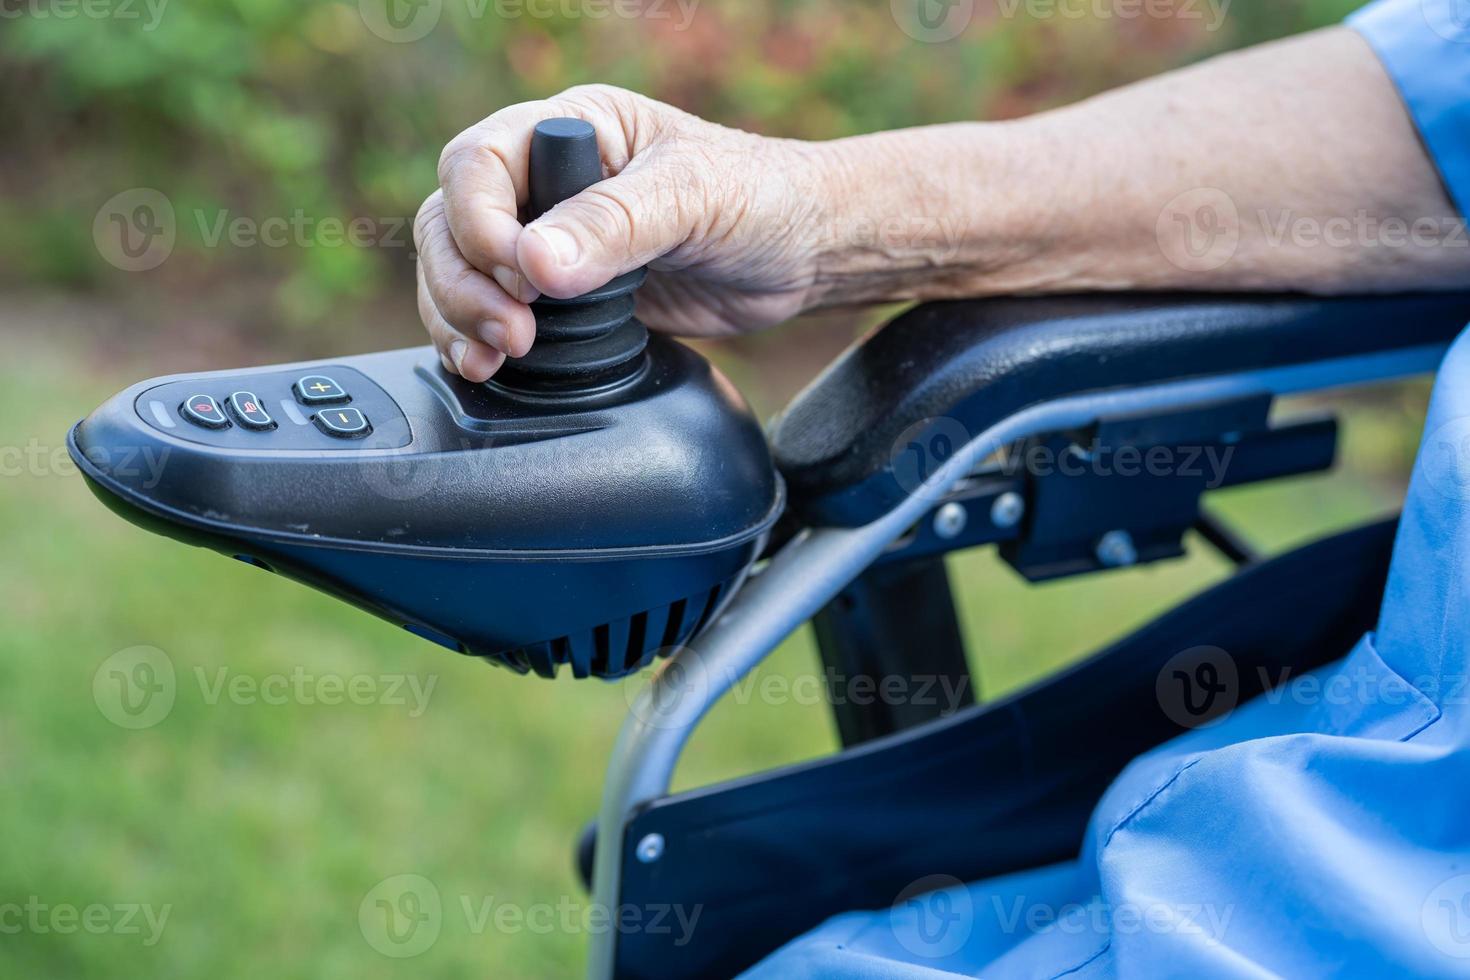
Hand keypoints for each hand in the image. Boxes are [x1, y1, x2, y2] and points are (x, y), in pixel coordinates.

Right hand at [414, 84, 828, 380]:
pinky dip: (475, 342)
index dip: (481, 224)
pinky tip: (487, 367)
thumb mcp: (692, 198)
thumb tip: (536, 263)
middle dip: (464, 283)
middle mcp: (546, 181)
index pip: (477, 164)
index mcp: (570, 129)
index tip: (523, 277)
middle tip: (512, 334)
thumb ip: (615, 226)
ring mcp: (549, 242)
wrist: (802, 255)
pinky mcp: (561, 300)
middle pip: (451, 223)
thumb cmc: (761, 199)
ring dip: (460, 317)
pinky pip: (490, 315)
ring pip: (459, 273)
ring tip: (494, 357)